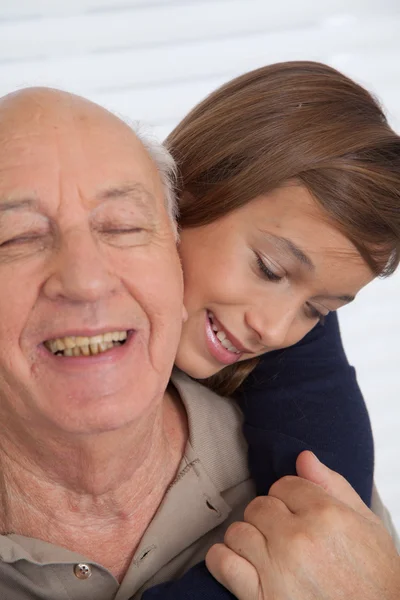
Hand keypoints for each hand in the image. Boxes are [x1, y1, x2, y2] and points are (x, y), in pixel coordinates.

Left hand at [206, 451, 399, 599]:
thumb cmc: (376, 578)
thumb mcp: (367, 525)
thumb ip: (333, 485)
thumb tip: (304, 457)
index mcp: (326, 514)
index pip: (285, 484)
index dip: (290, 499)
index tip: (298, 515)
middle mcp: (298, 537)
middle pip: (259, 505)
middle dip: (269, 518)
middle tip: (284, 537)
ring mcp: (277, 568)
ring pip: (238, 531)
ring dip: (248, 539)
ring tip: (265, 552)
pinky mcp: (260, 597)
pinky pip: (222, 562)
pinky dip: (223, 559)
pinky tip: (239, 563)